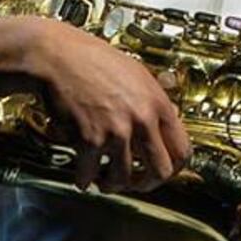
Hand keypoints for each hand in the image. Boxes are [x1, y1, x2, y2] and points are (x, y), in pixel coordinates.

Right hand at [28, 19, 192, 194]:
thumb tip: (165, 123)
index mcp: (157, 103)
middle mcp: (141, 118)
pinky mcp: (89, 139)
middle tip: (136, 183)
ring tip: (104, 179)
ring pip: (124, 179)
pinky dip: (84, 179)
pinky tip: (82, 174)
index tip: (162, 172)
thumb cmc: (93, 60)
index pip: (182, 150)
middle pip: (160, 172)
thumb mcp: (136, 74)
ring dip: (112, 184)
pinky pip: (90, 174)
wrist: (58, 56)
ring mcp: (116, 130)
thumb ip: (152, 101)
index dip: (173, 168)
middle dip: (146, 183)